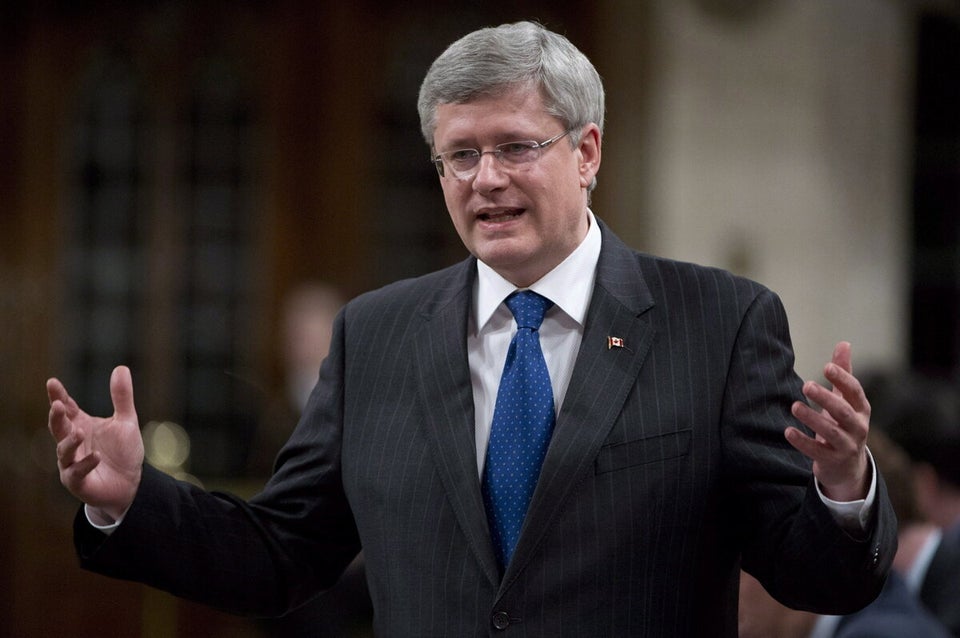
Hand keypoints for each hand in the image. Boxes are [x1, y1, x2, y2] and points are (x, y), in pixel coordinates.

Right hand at [47, 365, 143, 520]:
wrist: (131, 483)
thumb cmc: (123, 451)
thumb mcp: (126, 421)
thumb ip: (122, 397)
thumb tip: (121, 367)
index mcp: (81, 424)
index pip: (67, 408)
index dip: (58, 396)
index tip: (52, 383)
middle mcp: (72, 442)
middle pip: (59, 427)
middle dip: (56, 417)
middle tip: (57, 405)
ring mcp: (72, 462)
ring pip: (64, 451)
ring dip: (70, 441)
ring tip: (79, 432)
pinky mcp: (78, 481)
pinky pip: (77, 473)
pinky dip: (85, 464)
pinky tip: (95, 456)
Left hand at [785, 342, 869, 501]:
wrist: (847, 467)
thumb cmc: (844, 424)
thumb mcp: (846, 400)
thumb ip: (843, 374)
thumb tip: (844, 343)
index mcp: (861, 409)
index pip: (855, 391)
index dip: (842, 379)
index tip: (826, 366)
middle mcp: (858, 427)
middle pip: (843, 411)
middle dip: (825, 398)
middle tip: (806, 385)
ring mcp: (847, 446)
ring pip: (830, 431)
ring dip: (811, 418)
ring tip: (794, 406)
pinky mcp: (832, 460)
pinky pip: (817, 451)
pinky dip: (802, 441)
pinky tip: (788, 431)